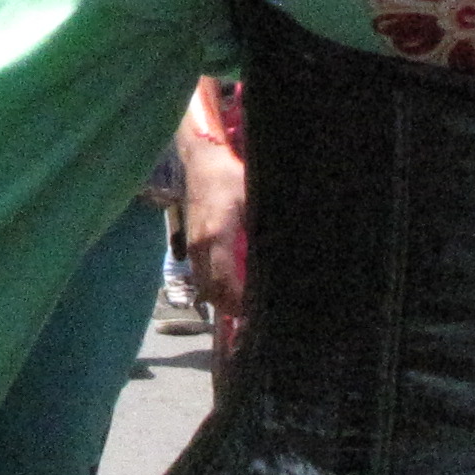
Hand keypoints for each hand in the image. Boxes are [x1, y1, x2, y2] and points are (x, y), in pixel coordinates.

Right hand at [184, 169, 247, 355]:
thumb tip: (282, 257)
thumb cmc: (232, 177)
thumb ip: (265, 231)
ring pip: (204, 286)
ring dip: (223, 298)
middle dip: (232, 307)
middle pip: (211, 291)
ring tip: (248, 305)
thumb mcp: (255, 201)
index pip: (223, 283)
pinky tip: (234, 287)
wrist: (202, 160)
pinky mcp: (191, 243)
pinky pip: (202, 275)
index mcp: (215, 236)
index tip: (259, 310)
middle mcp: (199, 246)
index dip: (240, 302)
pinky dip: (216, 286)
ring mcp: (192, 245)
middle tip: (257, 314)